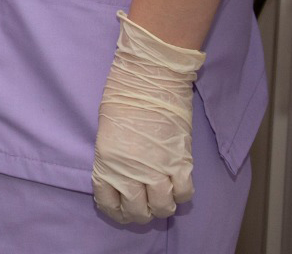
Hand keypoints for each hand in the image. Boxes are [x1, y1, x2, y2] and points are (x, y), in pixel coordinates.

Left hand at [92, 11, 203, 223]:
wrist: (148, 79)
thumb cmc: (122, 96)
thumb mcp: (107, 132)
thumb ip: (114, 158)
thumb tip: (123, 174)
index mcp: (107, 163)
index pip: (109, 203)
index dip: (116, 210)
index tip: (120, 208)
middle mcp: (131, 172)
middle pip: (138, 212)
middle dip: (140, 213)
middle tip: (143, 205)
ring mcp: (158, 170)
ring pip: (163, 208)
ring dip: (162, 206)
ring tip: (161, 197)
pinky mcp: (181, 163)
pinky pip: (185, 193)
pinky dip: (181, 194)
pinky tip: (176, 185)